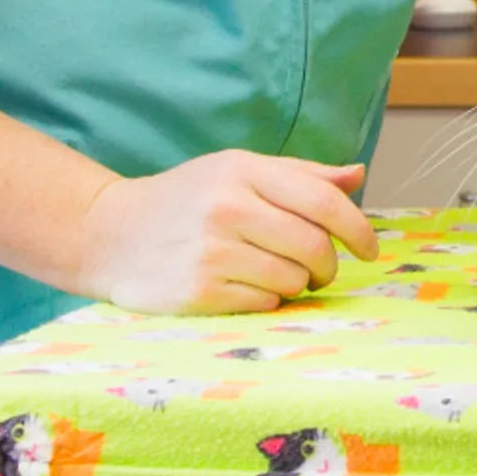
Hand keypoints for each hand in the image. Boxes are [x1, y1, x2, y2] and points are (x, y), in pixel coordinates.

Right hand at [76, 150, 378, 314]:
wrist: (107, 233)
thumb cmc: (185, 200)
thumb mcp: (236, 172)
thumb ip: (300, 176)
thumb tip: (358, 176)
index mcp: (242, 171)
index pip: (324, 201)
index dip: (358, 229)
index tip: (368, 250)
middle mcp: (227, 207)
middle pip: (315, 246)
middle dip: (327, 266)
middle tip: (318, 271)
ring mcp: (211, 251)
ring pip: (294, 280)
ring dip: (295, 285)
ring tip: (269, 274)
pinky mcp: (199, 291)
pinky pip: (266, 304)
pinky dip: (265, 300)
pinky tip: (241, 287)